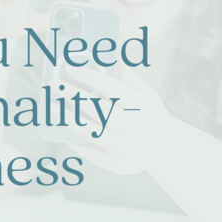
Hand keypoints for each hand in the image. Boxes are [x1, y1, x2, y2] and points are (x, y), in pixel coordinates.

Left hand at [51, 62, 180, 174]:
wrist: (167, 149)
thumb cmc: (151, 116)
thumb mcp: (146, 93)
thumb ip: (128, 76)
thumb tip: (109, 58)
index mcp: (139, 105)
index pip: (109, 87)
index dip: (88, 76)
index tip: (70, 68)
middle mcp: (131, 125)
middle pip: (94, 107)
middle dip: (70, 94)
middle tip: (54, 85)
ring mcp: (122, 146)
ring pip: (86, 129)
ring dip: (67, 116)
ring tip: (54, 106)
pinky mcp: (116, 163)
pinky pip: (89, 150)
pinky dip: (75, 141)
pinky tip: (64, 131)